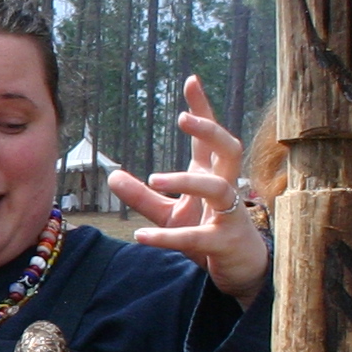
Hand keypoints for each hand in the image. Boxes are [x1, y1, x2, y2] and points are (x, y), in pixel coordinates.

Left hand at [110, 75, 268, 302]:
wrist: (239, 271)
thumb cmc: (208, 233)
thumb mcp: (170, 212)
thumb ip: (143, 195)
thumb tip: (112, 174)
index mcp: (213, 175)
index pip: (210, 137)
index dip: (203, 109)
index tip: (191, 80)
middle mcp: (226, 188)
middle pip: (228, 149)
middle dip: (209, 131)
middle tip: (183, 117)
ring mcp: (229, 214)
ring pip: (217, 188)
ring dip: (186, 181)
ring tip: (154, 178)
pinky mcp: (223, 242)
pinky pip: (196, 237)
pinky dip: (168, 236)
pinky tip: (142, 235)